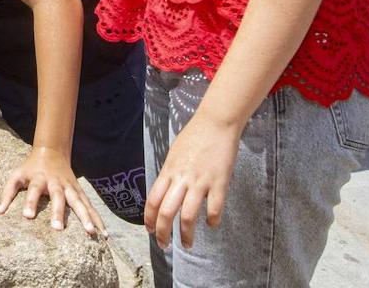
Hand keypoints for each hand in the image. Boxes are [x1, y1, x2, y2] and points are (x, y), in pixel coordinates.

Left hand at [0, 147, 104, 235]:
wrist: (51, 152)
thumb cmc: (31, 168)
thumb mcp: (16, 175)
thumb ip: (7, 193)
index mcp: (39, 179)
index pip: (33, 191)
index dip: (30, 202)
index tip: (27, 216)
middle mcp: (56, 183)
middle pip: (59, 197)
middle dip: (59, 212)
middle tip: (58, 229)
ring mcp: (70, 187)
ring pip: (79, 202)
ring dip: (86, 217)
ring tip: (92, 233)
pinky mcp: (79, 192)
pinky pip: (90, 206)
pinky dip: (97, 218)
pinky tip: (103, 233)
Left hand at [145, 113, 239, 248]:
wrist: (215, 122)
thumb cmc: (194, 137)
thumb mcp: (174, 154)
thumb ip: (169, 174)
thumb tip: (164, 192)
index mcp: (168, 171)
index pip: (153, 200)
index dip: (150, 219)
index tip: (150, 231)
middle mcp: (181, 178)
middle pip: (166, 211)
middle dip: (163, 233)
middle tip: (164, 245)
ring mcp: (200, 181)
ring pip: (188, 215)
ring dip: (186, 234)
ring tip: (187, 244)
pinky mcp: (219, 182)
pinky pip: (214, 209)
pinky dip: (213, 221)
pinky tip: (212, 224)